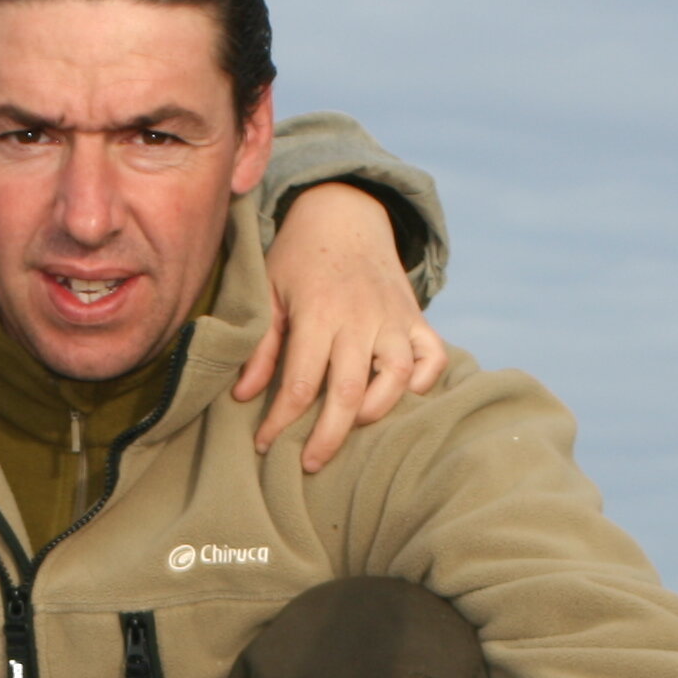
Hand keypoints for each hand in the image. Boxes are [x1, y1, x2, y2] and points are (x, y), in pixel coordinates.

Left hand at [242, 181, 447, 474]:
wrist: (346, 213)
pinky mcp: (417, 318)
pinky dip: (423, 382)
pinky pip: (434, 356)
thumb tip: (244, 397)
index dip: (282, 421)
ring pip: (397, 378)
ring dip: (377, 413)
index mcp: (319, 313)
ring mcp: (394, 318)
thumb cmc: (299, 259)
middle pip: (350, 392)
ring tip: (353, 430)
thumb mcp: (268, 293)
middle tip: (310, 464)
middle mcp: (361, 318)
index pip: (302, 382)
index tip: (265, 444)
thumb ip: (259, 346)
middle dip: (328, 437)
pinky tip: (402, 399)